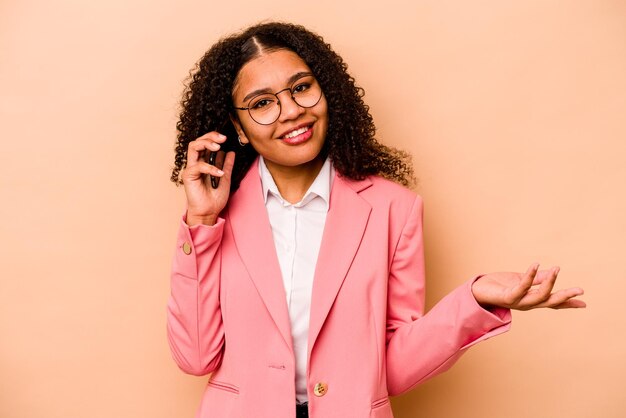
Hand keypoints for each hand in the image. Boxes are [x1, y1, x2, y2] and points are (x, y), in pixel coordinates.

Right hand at [181, 131, 235, 225]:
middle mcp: (196, 163)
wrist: (209, 211)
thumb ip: (227, 165)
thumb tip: (231, 152)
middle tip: (223, 138)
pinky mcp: (188, 176)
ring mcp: (191, 168)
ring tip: (217, 147)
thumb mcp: (226, 178)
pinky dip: (210, 167)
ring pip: (193, 147)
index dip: (213, 137)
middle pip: (198, 141)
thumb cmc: (215, 197)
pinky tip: (219, 173)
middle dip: (210, 136)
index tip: (225, 138)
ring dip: (206, 144)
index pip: (205, 143)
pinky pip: (198, 166)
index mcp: (204, 162)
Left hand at [471, 263, 585, 309]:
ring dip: (550, 283)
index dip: (568, 303)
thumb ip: (537, 278)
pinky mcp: (507, 297)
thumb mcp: (521, 279)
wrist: (477, 290)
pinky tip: (535, 264)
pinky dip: (530, 276)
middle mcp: (527, 303)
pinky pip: (522, 287)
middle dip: (565, 297)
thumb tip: (553, 272)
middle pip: (550, 302)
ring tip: (557, 269)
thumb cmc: (499, 285)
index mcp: (531, 299)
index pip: (552, 302)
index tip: (584, 303)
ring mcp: (518, 301)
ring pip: (539, 296)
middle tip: (580, 290)